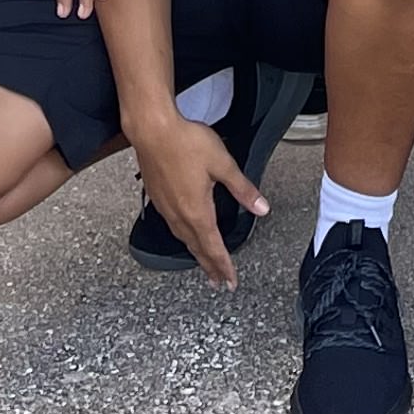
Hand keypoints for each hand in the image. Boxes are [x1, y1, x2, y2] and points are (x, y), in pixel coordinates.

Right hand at [123, 104, 256, 289]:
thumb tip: (261, 208)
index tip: (230, 281)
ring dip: (196, 254)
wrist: (152, 130)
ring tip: (204, 264)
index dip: (224, 266)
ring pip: (183, 239)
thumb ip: (242, 188)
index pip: (214, 247)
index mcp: (197, 211)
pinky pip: (172, 226)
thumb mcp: (222, 164)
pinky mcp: (157, 197)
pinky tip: (184, 233)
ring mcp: (165, 207)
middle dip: (210, 267)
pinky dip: (183, 238)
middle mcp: (179, 215)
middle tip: (218, 283)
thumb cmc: (185, 143)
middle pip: (197, 249)